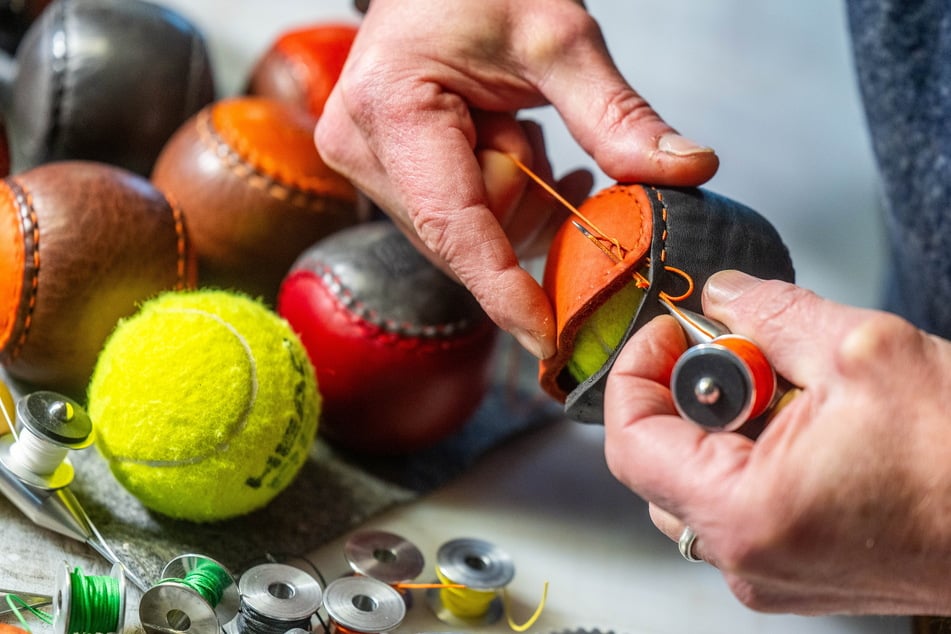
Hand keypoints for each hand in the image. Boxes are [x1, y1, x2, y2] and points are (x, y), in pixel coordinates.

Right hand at [316, 0, 718, 358]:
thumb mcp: (557, 36)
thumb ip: (615, 115)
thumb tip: (685, 171)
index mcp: (393, 111)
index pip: (456, 228)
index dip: (506, 292)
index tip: (551, 341)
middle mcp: (364, 150)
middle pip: (468, 237)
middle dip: (525, 202)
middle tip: (537, 138)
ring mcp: (369, 166)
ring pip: (468, 236)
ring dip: (515, 196)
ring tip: (518, 129)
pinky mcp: (387, 173)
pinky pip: (461, 222)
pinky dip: (503, 198)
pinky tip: (518, 152)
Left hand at [603, 270, 950, 614]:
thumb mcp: (864, 352)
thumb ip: (771, 314)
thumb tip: (725, 297)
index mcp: (746, 513)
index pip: (631, 442)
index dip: (638, 372)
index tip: (669, 332)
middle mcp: (747, 559)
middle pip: (660, 462)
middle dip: (688, 394)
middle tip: (740, 354)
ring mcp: (771, 573)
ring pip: (699, 483)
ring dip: (725, 424)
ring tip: (789, 393)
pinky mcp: (799, 570)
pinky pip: (741, 505)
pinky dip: (753, 456)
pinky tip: (807, 428)